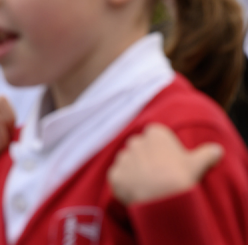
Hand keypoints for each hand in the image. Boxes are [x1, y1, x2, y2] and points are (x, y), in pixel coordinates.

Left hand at [108, 124, 222, 204]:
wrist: (163, 197)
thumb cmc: (181, 176)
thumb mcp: (198, 163)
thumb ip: (207, 154)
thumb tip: (217, 150)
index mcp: (154, 133)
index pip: (154, 136)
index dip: (161, 150)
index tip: (168, 162)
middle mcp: (135, 141)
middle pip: (139, 149)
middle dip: (145, 159)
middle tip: (159, 176)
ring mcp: (122, 158)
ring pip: (127, 163)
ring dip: (134, 172)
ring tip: (149, 186)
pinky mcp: (114, 174)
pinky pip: (118, 178)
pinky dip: (125, 185)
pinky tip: (138, 193)